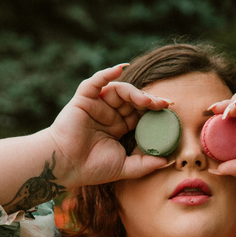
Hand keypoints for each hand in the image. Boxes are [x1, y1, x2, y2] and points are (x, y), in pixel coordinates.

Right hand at [48, 64, 170, 187]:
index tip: (169, 111)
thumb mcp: (125, 168)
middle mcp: (108, 113)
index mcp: (118, 127)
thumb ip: (145, 164)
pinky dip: (107, 73)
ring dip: (135, 92)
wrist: (66, 167)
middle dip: (149, 101)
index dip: (154, 111)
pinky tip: (121, 68)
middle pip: (132, 100)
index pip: (139, 114)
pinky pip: (96, 81)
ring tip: (147, 100)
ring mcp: (96, 105)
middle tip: (164, 104)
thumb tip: (167, 161)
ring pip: (119, 90)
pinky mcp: (83, 99)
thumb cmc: (92, 168)